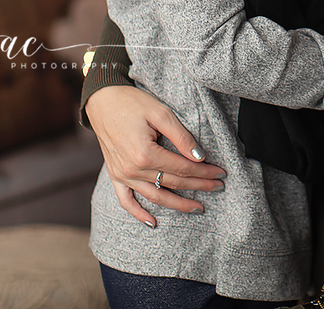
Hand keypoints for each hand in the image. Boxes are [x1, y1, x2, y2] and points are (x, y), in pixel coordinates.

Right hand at [84, 85, 227, 226]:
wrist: (102, 101)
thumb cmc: (132, 103)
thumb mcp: (161, 113)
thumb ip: (182, 137)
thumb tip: (200, 157)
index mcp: (145, 154)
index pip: (183, 168)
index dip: (204, 172)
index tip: (221, 173)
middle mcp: (132, 169)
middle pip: (173, 183)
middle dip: (199, 186)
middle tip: (218, 187)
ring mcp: (122, 175)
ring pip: (154, 197)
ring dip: (177, 204)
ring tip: (197, 207)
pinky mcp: (115, 175)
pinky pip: (126, 201)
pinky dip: (139, 213)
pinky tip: (153, 222)